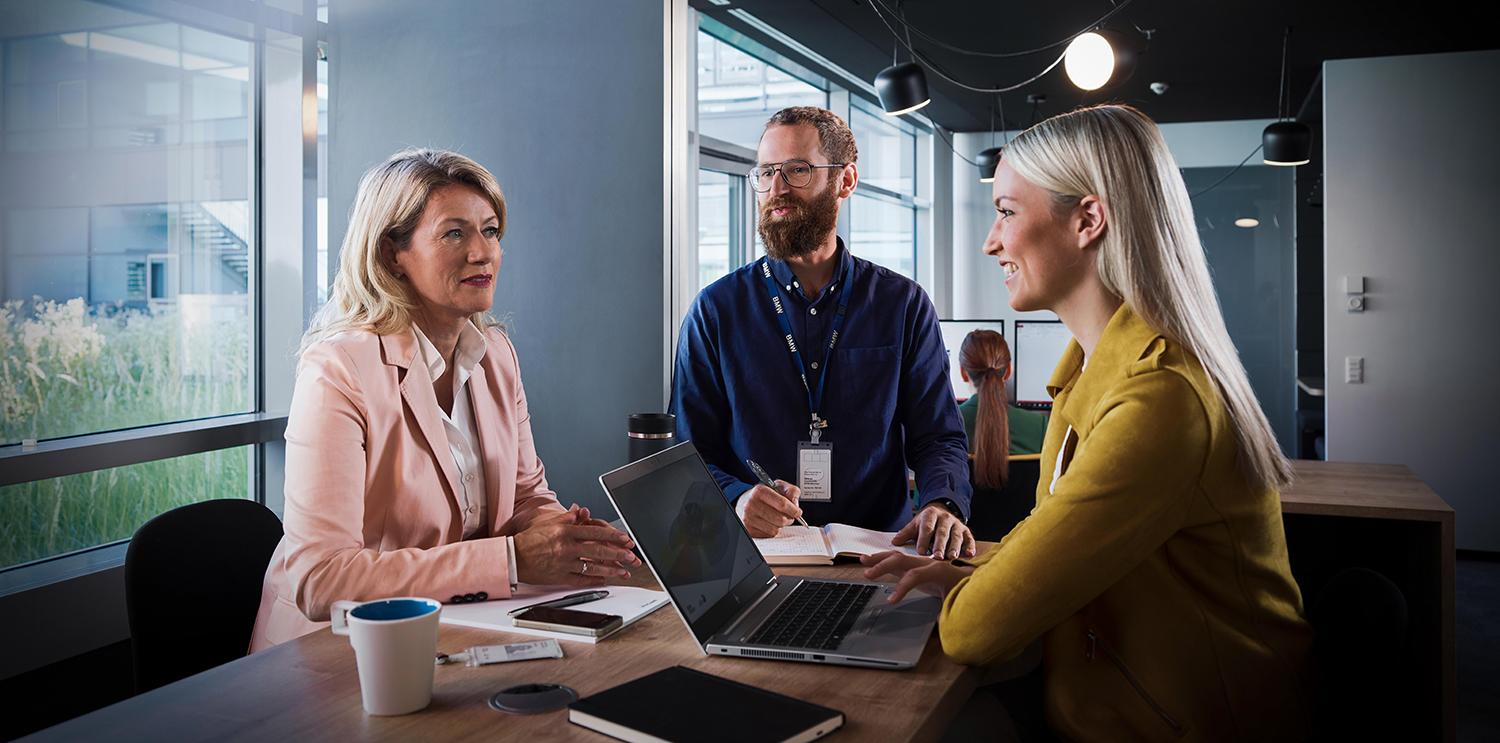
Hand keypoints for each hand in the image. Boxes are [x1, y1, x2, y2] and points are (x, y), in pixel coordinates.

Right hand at [514, 505, 641, 585]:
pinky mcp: (559, 577)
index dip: (613, 535)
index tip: (625, 538)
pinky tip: (604, 580)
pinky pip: (580, 579)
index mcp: (565, 532)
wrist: (513, 558)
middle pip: (598, 550)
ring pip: (593, 567)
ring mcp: (564, 563)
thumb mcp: (548, 524)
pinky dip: (593, 580)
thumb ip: (566, 519)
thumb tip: (580, 512)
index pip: (595, 532)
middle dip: (618, 553)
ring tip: (623, 571)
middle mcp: (566, 547)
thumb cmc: (529, 540)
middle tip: (631, 556)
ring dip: (610, 570)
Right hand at [734, 481, 801, 537]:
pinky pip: (769, 535)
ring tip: (777, 518)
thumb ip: (792, 491)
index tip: (798, 512)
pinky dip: (773, 530)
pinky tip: (769, 522)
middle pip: (780, 519)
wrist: (744, 501)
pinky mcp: (748, 529)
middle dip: (789, 519)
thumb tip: (795, 504)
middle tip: (789, 516)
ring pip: (775, 529)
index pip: (782, 504)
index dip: (793, 510)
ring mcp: (748, 518)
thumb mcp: (778, 486)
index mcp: (759, 491)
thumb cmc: (763, 495)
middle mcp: (751, 505)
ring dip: (781, 525)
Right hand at [860, 551, 973, 603]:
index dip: (901, 587)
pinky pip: (898, 561)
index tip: (891, 601)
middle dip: (883, 566)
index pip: (914, 576)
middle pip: (901, 561)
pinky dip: (884, 560)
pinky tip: (872, 561)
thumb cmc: (964, 588)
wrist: (970, 578)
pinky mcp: (916, 566)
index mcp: (937, 571)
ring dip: (879, 559)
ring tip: (862, 560)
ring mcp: (920, 563)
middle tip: (867, 575)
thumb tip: (940, 620)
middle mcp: (927, 563)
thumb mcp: (958, 601)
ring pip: (897, 557)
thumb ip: (949, 610)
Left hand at [893, 504, 975, 559]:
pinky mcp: (966, 530)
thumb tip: (894, 542)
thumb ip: (905, 534)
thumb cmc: (926, 523)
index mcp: (930, 515)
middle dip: (939, 545)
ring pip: (956, 535)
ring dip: (954, 547)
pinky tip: (970, 555)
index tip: (921, 551)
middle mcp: (945, 518)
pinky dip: (970, 546)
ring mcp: (956, 524)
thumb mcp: (915, 525)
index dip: (924, 539)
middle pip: (942, 532)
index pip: (927, 528)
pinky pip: (969, 538)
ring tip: (951, 557)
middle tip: (936, 557)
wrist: (941, 513)